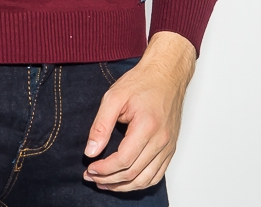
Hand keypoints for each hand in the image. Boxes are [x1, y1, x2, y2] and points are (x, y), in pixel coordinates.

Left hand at [83, 31, 195, 190]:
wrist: (166, 74)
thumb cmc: (142, 82)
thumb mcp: (114, 96)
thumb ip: (101, 125)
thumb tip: (90, 151)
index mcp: (147, 126)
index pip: (123, 160)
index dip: (104, 169)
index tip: (89, 169)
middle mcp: (161, 140)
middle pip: (133, 174)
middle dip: (109, 180)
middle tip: (92, 177)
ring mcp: (168, 146)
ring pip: (146, 179)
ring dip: (124, 186)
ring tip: (105, 183)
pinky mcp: (170, 147)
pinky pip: (157, 175)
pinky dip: (140, 183)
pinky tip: (126, 181)